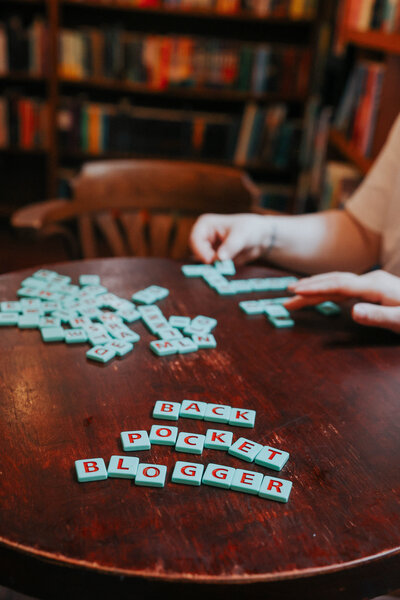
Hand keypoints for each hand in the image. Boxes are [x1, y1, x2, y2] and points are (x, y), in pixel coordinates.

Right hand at [189, 213, 271, 263]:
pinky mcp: (215, 259)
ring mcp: (209, 249)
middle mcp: (204, 237)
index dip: (200, 251)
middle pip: (198, 252)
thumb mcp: (242, 235)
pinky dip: (219, 271)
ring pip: (204, 262)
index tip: (211, 260)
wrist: (261, 237)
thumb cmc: (251, 229)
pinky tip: (228, 270)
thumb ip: (230, 246)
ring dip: (214, 267)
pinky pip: (212, 268)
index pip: (195, 239)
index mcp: (205, 225)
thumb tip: (219, 258)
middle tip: (220, 267)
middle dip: (208, 260)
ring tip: (226, 267)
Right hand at [284, 270, 399, 333]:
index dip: (315, 288)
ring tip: (296, 295)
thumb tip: (353, 311)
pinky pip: (344, 287)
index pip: (338, 285)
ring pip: (337, 282)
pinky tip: (320, 294)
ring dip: (316, 287)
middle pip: (333, 281)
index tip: (295, 292)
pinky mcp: (373, 288)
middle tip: (286, 297)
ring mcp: (372, 283)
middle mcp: (371, 280)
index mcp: (375, 286)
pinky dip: (328, 290)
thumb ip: (378, 316)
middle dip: (309, 288)